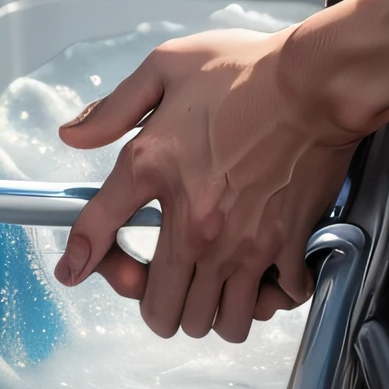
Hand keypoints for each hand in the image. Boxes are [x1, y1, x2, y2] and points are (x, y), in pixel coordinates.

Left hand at [53, 28, 358, 341]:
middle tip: (166, 276)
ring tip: (212, 282)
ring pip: (215, 322)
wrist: (316, 79)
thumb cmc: (248, 68)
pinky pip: (272, 302)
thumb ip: (114, 107)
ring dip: (210, 309)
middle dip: (156, 302)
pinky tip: (262, 271)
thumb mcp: (167, 66)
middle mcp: (194, 222)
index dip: (80, 258)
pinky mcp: (286, 246)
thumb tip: (72, 135)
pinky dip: (267, 297)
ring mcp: (241, 242)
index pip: (95, 231)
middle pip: (160, 310)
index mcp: (154, 170)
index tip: (75, 269)